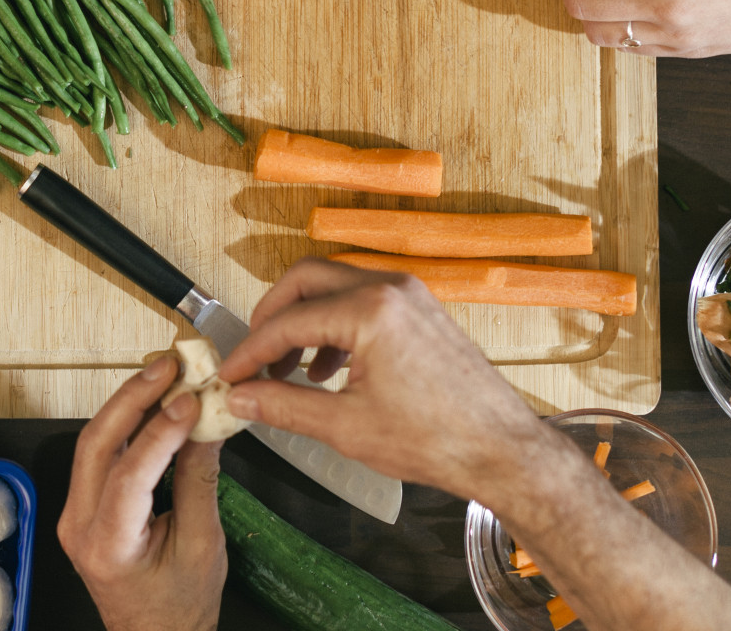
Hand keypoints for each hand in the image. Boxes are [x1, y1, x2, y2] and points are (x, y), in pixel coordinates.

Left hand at [59, 355, 225, 630]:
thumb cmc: (180, 608)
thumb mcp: (203, 546)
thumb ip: (199, 481)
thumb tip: (205, 423)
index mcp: (108, 546)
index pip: (129, 474)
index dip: (160, 431)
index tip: (191, 399)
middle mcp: (79, 527)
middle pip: (97, 444)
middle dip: (133, 398)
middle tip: (170, 366)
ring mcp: (75, 516)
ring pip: (94, 444)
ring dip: (128, 404)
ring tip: (165, 375)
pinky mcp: (83, 508)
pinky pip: (100, 456)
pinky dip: (127, 426)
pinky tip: (153, 405)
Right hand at [218, 259, 554, 504]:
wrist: (500, 449)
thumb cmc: (437, 438)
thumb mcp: (346, 426)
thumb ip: (285, 406)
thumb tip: (243, 397)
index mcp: (370, 310)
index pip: (288, 321)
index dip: (250, 349)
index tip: (230, 373)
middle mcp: (389, 288)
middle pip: (306, 279)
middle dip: (272, 316)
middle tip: (252, 356)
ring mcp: (408, 294)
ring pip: (334, 286)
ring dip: (303, 321)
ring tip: (287, 371)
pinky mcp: (419, 309)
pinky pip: (362, 300)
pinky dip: (334, 325)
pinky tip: (327, 370)